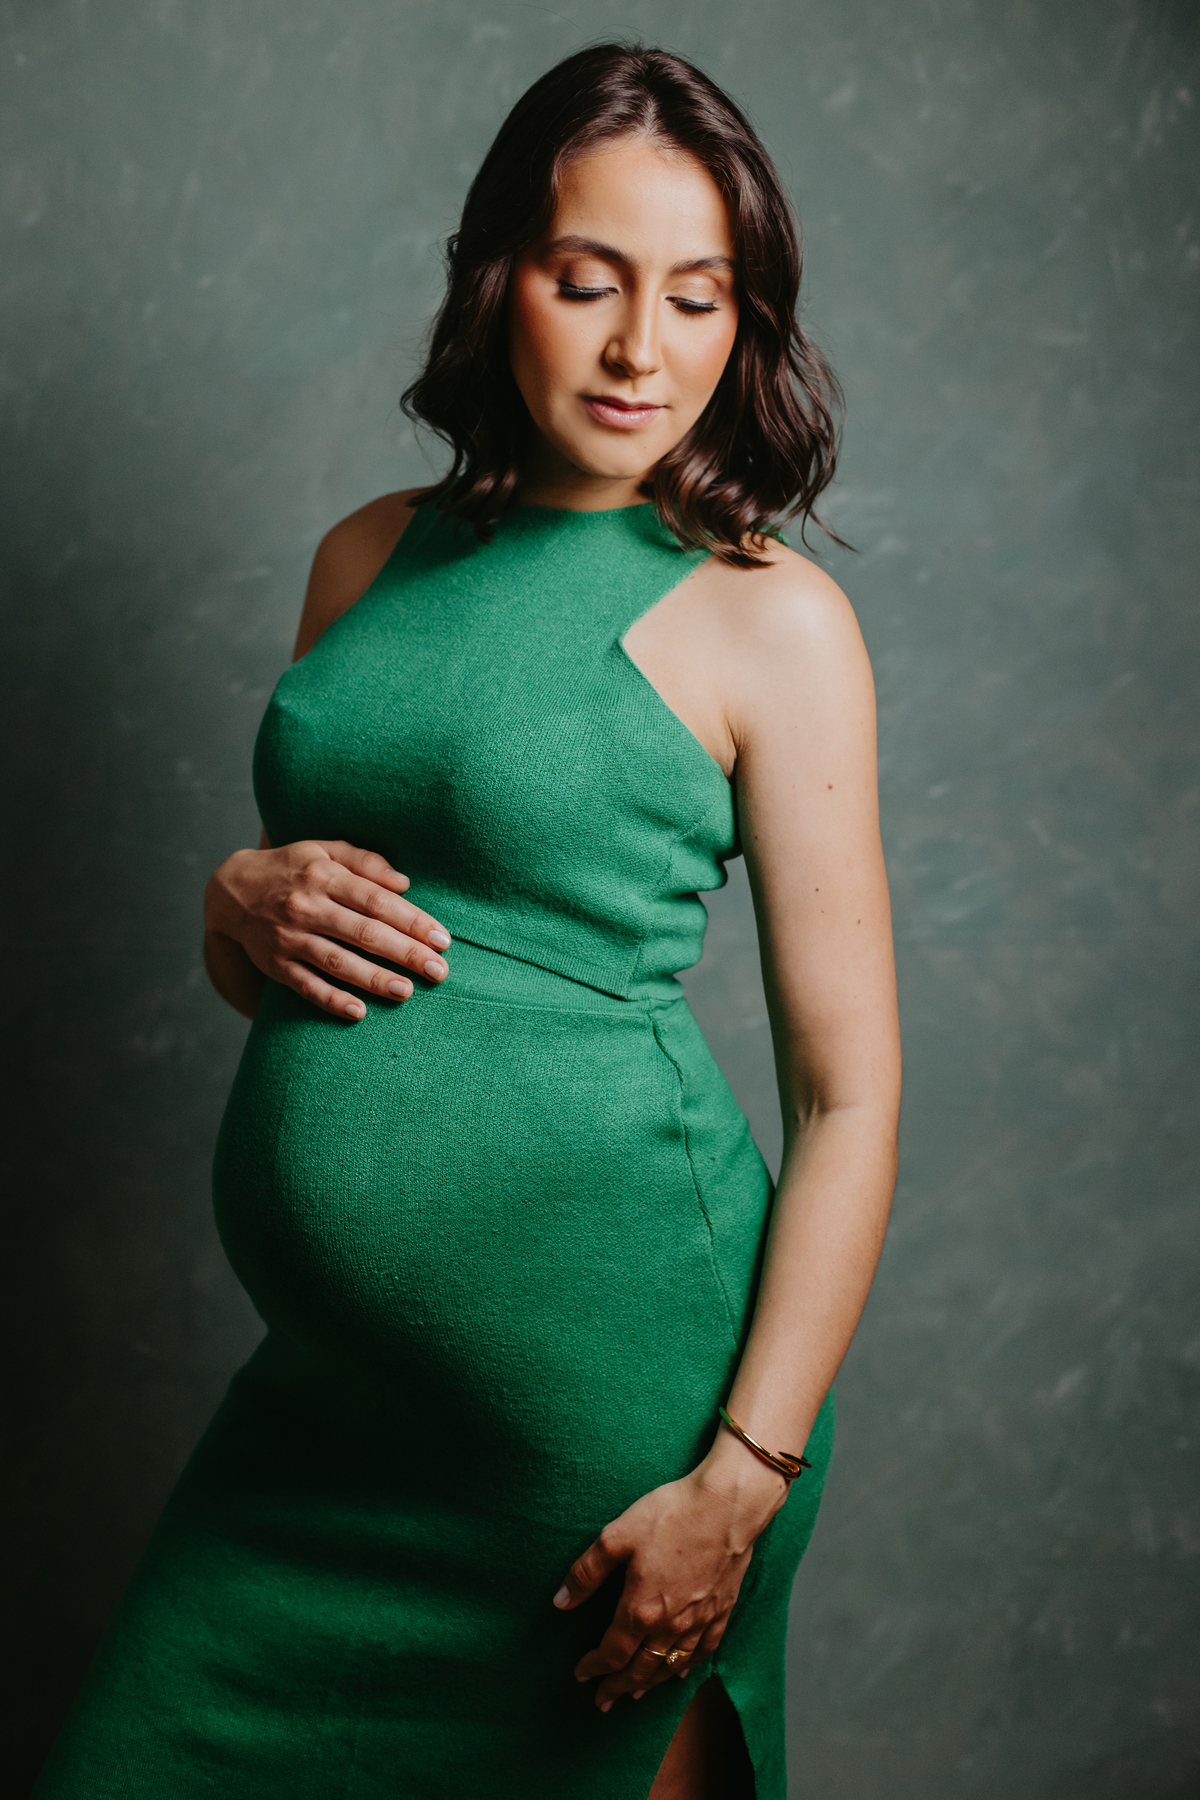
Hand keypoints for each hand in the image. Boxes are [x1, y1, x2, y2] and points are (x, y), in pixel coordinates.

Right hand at [204, 839, 450, 1020]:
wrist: (231, 891)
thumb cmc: (291, 868)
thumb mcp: (323, 849)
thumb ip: (365, 861)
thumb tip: (404, 884)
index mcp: (323, 876)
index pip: (376, 901)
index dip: (412, 921)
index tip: (442, 939)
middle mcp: (305, 907)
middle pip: (363, 933)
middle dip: (404, 953)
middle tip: (438, 970)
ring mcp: (288, 938)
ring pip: (337, 962)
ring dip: (374, 979)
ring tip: (406, 991)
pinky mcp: (275, 965)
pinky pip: (306, 986)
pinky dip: (331, 1000)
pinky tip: (359, 1012)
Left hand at [552, 1444, 788, 1710]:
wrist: (726, 1505)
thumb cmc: (671, 1515)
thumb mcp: (616, 1536)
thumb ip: (587, 1572)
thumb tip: (561, 1601)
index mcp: (641, 1609)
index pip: (612, 1652)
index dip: (594, 1667)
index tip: (581, 1674)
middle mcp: (671, 1625)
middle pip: (640, 1668)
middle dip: (617, 1686)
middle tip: (603, 1701)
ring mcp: (699, 1621)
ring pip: (670, 1665)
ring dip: (648, 1683)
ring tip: (634, 1694)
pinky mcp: (721, 1611)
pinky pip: (703, 1652)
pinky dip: (687, 1667)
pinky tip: (680, 1671)